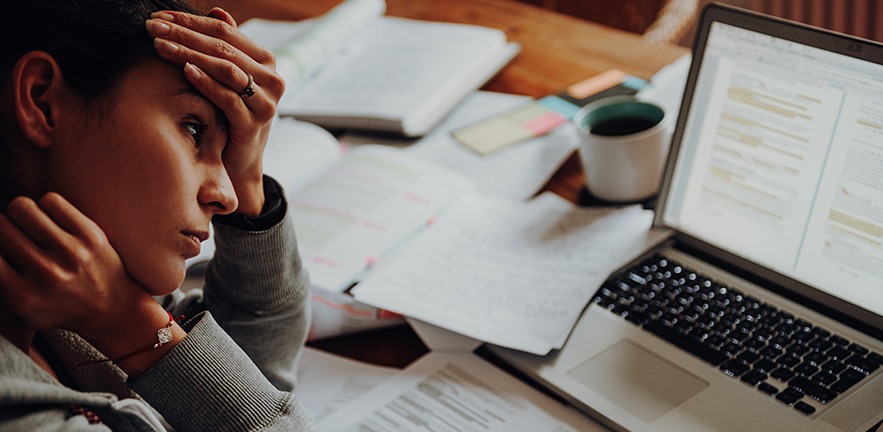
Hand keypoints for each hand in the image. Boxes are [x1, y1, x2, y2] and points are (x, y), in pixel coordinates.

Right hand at [0, 194, 156, 337]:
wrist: (112, 307)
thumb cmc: (56, 308)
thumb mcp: (16, 313)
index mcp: (21, 296)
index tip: (3, 246)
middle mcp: (46, 274)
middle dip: (2, 229)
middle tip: (14, 237)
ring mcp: (71, 253)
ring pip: (21, 206)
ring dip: (19, 214)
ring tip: (28, 226)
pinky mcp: (92, 235)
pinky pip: (51, 200)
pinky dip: (47, 207)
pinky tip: (52, 223)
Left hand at [146, 8, 285, 215]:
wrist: (240, 161)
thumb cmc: (230, 115)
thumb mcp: (229, 79)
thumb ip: (226, 47)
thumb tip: (217, 11)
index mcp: (265, 61)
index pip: (225, 32)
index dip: (191, 21)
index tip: (160, 17)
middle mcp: (272, 79)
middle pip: (223, 48)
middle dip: (184, 34)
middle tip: (151, 27)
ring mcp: (266, 102)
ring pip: (225, 69)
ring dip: (189, 54)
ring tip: (159, 46)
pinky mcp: (254, 124)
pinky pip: (228, 97)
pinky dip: (206, 82)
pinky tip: (184, 70)